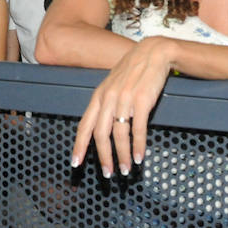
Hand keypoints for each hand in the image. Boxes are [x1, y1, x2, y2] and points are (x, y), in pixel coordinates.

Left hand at [70, 36, 179, 177]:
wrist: (153, 53)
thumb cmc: (133, 71)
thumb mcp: (112, 85)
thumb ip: (105, 104)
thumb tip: (100, 127)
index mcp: (98, 96)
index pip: (84, 125)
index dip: (79, 146)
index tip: (75, 163)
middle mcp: (108, 98)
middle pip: (100, 134)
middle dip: (103, 157)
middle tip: (107, 174)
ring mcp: (125, 99)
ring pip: (119, 134)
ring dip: (122, 155)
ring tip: (126, 170)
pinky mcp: (142, 100)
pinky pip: (138, 128)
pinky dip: (138, 146)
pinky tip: (139, 157)